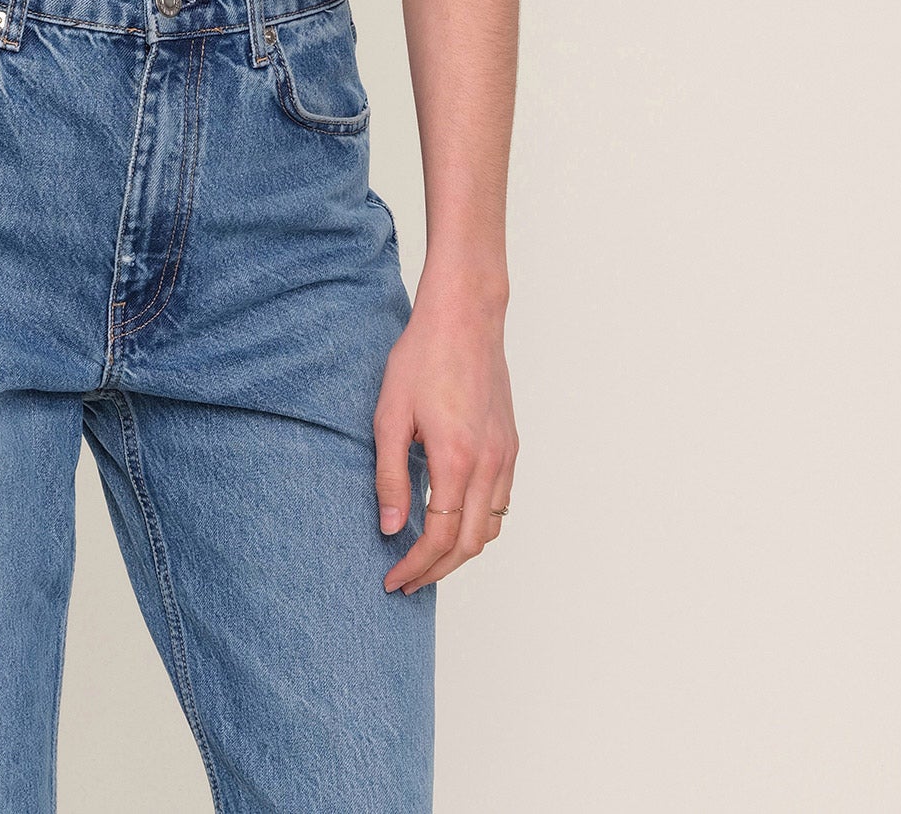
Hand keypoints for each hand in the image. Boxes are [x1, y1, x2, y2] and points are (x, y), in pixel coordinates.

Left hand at [374, 282, 517, 595]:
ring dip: (460, 552)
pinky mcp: (510, 444)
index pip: (438, 538)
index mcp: (455, 460)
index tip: (393, 580)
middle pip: (469, 544)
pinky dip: (479, 525)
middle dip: (437, 571)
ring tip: (428, 559)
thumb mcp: (390, 415)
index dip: (415, 566)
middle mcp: (488, 465)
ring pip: (491, 528)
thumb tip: (390, 528)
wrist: (464, 318)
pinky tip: (454, 521)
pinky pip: (501, 502)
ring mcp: (505, 456)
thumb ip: (390, 476)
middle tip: (407, 582)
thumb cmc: (422, 358)